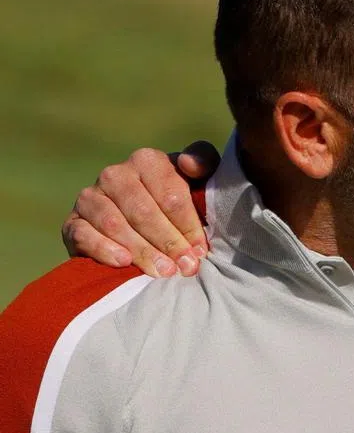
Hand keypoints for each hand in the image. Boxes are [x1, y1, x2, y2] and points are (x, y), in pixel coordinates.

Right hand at [61, 141, 221, 276]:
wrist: (140, 223)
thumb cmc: (177, 199)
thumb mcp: (197, 178)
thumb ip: (203, 161)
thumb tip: (188, 163)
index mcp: (146, 160)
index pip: (170, 195)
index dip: (188, 225)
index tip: (201, 249)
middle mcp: (115, 174)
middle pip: (143, 212)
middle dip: (168, 242)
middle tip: (185, 267)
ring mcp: (90, 197)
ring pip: (115, 224)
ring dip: (142, 251)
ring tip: (163, 272)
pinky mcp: (72, 222)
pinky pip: (83, 235)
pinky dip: (104, 250)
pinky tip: (124, 263)